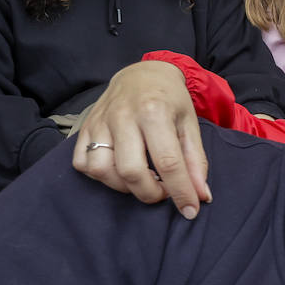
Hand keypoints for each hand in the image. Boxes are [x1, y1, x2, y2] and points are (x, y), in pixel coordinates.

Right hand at [72, 60, 209, 218]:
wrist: (142, 74)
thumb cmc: (170, 100)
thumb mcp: (190, 125)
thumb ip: (196, 161)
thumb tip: (202, 196)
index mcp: (154, 112)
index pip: (168, 163)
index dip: (180, 192)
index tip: (191, 210)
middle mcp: (123, 116)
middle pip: (130, 171)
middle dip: (150, 193)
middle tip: (164, 191)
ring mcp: (99, 122)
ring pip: (101, 170)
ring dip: (123, 186)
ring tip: (142, 180)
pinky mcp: (85, 127)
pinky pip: (82, 163)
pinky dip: (100, 176)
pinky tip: (119, 171)